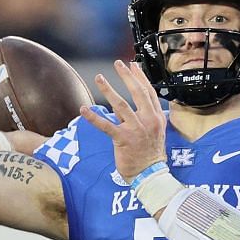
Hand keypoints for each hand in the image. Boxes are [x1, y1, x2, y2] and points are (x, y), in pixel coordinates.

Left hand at [80, 58, 168, 183]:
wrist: (150, 175)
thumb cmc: (151, 156)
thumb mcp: (156, 133)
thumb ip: (146, 118)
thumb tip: (132, 107)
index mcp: (156, 118)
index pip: (149, 92)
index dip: (141, 77)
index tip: (133, 65)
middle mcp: (148, 120)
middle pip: (137, 92)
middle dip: (126, 76)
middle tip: (118, 64)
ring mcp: (136, 130)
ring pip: (121, 105)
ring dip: (109, 90)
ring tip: (99, 78)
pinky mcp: (123, 140)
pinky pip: (106, 126)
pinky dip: (93, 117)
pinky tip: (84, 109)